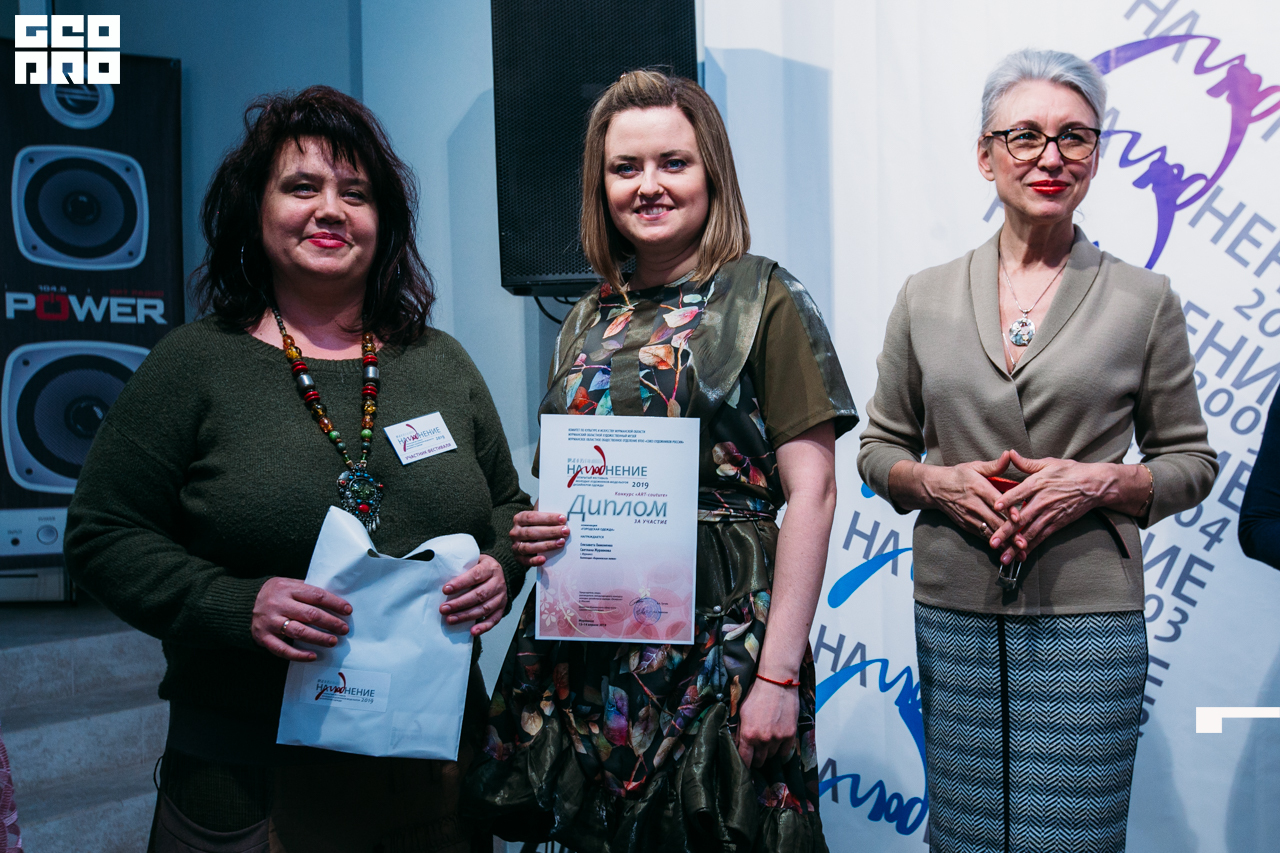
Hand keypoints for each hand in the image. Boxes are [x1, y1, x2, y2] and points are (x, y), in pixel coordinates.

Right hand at [251, 577, 350, 661]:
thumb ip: (306, 591)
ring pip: (299, 632)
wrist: (242, 604)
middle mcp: (278, 604)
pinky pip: (282, 649)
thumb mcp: (287, 585)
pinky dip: (299, 654)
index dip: (334, 603)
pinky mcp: (263, 637)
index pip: (316, 596)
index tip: (348, 610)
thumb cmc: (274, 594)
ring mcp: (270, 621)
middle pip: (310, 615)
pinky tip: (313, 656)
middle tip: (344, 629)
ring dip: (318, 638)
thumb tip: (335, 602)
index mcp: (287, 588)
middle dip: (330, 623)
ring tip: (333, 641)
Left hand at [441, 555, 507, 635]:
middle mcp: (497, 582)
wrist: (500, 572)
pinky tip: (472, 631)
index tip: (445, 590)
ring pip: (484, 608)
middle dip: (459, 603)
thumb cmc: (481, 568)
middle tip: (444, 609)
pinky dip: (483, 627)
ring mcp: (501, 597)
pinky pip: (494, 620)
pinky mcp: (502, 608)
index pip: (475, 575)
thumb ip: (462, 567)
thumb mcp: (474, 561)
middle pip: (479, 595)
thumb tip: (439, 576)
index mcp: (490, 568)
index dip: (460, 583)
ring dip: (466, 616)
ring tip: (451, 619)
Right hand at [509, 510, 568, 567]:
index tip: (563, 519)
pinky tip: (544, 559)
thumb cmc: (536, 526)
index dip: (548, 518)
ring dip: (546, 545)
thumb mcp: (539, 517)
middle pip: (532, 532)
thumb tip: (564, 510)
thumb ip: (547, 514)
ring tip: (561, 542)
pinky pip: (525, 560)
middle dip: (551, 531)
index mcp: (519, 519)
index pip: (532, 517)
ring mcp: (515, 546)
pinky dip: (534, 560)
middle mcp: (515, 532)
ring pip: (529, 546)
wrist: (526, 541)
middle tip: (565, 531)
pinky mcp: (518, 558)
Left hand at [737, 680, 799, 767]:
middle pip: (759, 760)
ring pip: (772, 755)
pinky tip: (778, 741)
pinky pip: (785, 751)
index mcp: (748, 734)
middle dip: (756, 757)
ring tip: (767, 740)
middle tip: (755, 751)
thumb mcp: (741, 711)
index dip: (744, 763)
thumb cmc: (757, 693)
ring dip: (768, 751)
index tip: (744, 764)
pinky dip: (781, 749)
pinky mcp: (790, 734)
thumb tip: (736, 744)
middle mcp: (763, 740)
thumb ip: (739, 730)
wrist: (777, 681)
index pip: (745, 759)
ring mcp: (778, 738)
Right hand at [918, 451, 1012, 544]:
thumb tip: (1009, 454)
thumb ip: (994, 465)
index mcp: (978, 488)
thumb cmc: (958, 476)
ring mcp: (969, 517)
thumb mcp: (975, 467)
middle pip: (994, 520)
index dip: (1007, 510)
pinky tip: (1006, 550)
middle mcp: (974, 505)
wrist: (935, 488)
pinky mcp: (966, 525)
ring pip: (988, 532)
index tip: (1018, 518)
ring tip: (1018, 551)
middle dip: (1009, 533)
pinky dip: (994, 543)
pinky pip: (982, 536)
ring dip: (1004, 542)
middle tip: (1024, 542)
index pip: (995, 501)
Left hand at [989, 450, 1114, 563]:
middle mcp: (1042, 501)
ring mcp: (1050, 514)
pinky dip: (1031, 546)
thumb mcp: (1048, 463)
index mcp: (1038, 483)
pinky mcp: (1057, 524)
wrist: (1094, 485)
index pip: (1019, 492)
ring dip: (1016, 545)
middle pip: (1022, 518)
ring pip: (1030, 532)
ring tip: (1003, 557)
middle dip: (1006, 531)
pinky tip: (1021, 555)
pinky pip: (1042, 537)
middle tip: (992, 542)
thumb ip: (1026, 463)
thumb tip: (1009, 454)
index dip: (1007, 500)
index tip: (994, 507)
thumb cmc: (1070, 472)